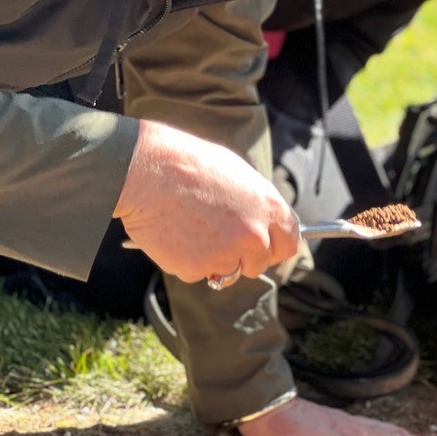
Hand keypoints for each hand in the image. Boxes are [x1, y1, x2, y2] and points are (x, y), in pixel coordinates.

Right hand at [115, 119, 299, 284]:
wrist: (147, 170)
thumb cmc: (189, 163)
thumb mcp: (236, 173)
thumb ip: (256, 204)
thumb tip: (263, 224)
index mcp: (268, 207)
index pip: (289, 243)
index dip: (275, 246)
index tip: (265, 247)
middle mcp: (253, 235)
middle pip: (260, 264)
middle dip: (244, 256)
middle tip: (220, 237)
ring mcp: (225, 255)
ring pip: (227, 270)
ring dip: (214, 258)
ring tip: (192, 226)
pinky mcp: (196, 269)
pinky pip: (197, 272)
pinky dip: (187, 259)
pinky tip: (175, 232)